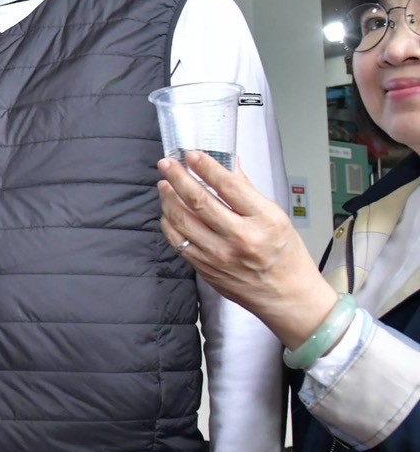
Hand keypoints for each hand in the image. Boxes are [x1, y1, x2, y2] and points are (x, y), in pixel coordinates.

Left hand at [157, 152, 334, 347]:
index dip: (207, 167)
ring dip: (168, 198)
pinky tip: (168, 210)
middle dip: (178, 178)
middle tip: (167, 164)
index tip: (192, 155)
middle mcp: (240, 238)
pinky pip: (178, 241)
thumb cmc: (285, 256)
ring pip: (182, 220)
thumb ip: (248, 191)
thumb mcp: (277, 218)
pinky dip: (169, 222)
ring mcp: (219, 255)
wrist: (286, 296)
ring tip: (164, 183)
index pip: (229, 186)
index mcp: (264, 221)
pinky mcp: (205, 268)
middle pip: (199, 201)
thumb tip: (229, 164)